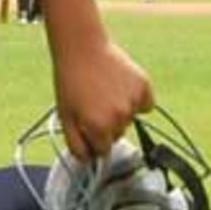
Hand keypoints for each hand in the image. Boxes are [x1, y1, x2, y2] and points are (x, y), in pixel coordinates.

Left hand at [52, 38, 153, 162]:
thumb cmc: (70, 83)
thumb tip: (89, 161)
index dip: (92, 138)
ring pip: (131, 119)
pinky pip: (146, 104)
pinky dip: (136, 99)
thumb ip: (75, 144)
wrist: (82, 49)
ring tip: (104, 91)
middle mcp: (119, 117)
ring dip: (120, 111)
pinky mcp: (144, 87)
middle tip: (93, 103)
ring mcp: (133, 101)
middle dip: (106, 125)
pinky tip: (121, 86)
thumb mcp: (65, 116)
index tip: (86, 123)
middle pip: (117, 135)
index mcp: (99, 127)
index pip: (102, 150)